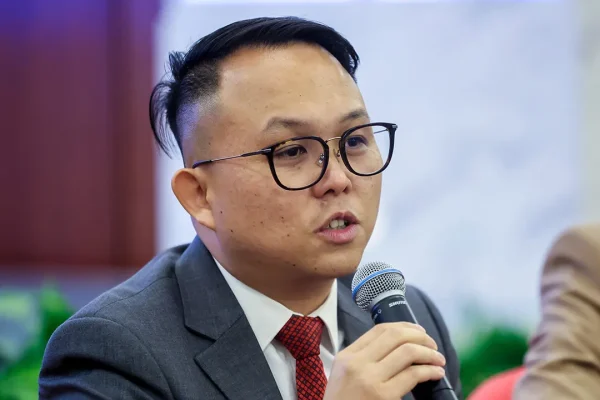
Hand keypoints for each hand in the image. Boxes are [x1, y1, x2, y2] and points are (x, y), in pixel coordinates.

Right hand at [323, 322, 445, 399]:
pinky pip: (413, 375)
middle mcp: (358, 363)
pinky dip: (429, 371)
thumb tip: (397, 346)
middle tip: (433, 344)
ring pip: (408, 352)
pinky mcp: (384, 396)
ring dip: (430, 353)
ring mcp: (370, 379)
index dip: (405, 327)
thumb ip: (363, 358)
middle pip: (396, 336)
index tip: (419, 331)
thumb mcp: (344, 374)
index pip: (380, 330)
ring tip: (439, 359)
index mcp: (347, 355)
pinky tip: (435, 373)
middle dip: (421, 337)